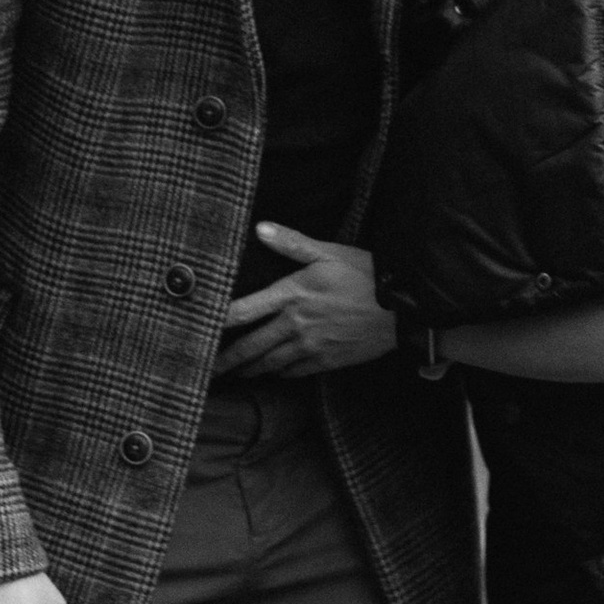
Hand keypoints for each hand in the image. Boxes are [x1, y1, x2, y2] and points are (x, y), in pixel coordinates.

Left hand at [217, 227, 394, 376]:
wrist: (403, 310)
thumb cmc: (367, 276)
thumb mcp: (329, 252)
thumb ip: (292, 243)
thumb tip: (260, 228)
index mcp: (292, 294)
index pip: (243, 310)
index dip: (218, 320)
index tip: (200, 327)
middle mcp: (295, 324)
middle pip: (250, 346)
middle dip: (226, 359)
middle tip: (207, 368)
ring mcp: (310, 346)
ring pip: (270, 364)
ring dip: (249, 370)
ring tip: (235, 374)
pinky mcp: (326, 361)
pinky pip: (295, 373)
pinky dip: (280, 375)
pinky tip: (273, 374)